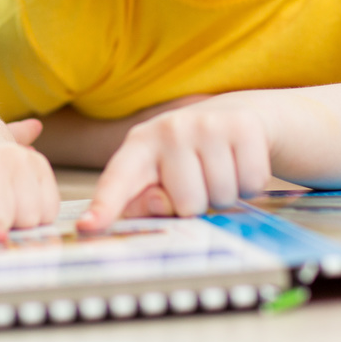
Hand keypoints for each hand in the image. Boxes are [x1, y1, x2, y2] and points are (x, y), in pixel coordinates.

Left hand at [77, 96, 271, 231]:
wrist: (235, 115)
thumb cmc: (189, 156)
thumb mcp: (160, 176)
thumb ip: (147, 199)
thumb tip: (155, 205)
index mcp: (139, 146)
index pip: (118, 179)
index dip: (104, 205)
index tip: (89, 226)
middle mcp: (169, 129)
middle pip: (187, 204)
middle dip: (199, 204)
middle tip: (199, 182)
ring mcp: (206, 124)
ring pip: (221, 196)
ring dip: (225, 195)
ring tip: (219, 171)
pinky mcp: (242, 125)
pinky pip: (251, 183)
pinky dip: (250, 184)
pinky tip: (238, 164)